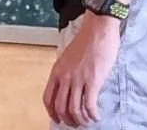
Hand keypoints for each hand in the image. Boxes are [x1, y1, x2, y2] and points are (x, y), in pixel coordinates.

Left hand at [44, 12, 121, 126]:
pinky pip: (89, 105)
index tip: (58, 119)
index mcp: (57, 70)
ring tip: (87, 121)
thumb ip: (67, 72)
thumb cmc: (87, 39)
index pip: (47, 98)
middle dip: (68, 120)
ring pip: (74, 110)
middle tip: (76, 123)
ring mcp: (78, 79)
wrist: (99, 28)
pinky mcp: (93, 81)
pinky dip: (92, 115)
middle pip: (60, 107)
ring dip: (81, 120)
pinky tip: (96, 116)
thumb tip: (71, 87)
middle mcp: (65, 77)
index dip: (52, 112)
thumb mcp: (68, 56)